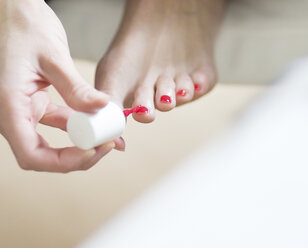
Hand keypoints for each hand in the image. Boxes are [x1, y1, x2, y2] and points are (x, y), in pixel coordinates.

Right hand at [0, 0, 124, 171]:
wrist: (11, 7)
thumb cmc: (21, 24)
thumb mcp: (52, 56)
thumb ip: (75, 88)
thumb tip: (102, 108)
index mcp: (9, 105)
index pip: (32, 154)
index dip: (65, 161)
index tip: (95, 150)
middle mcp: (13, 113)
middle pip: (42, 154)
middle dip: (77, 156)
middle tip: (107, 145)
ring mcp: (23, 109)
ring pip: (50, 141)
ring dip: (80, 142)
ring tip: (108, 135)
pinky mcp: (35, 102)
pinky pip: (57, 121)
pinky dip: (77, 124)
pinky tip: (98, 120)